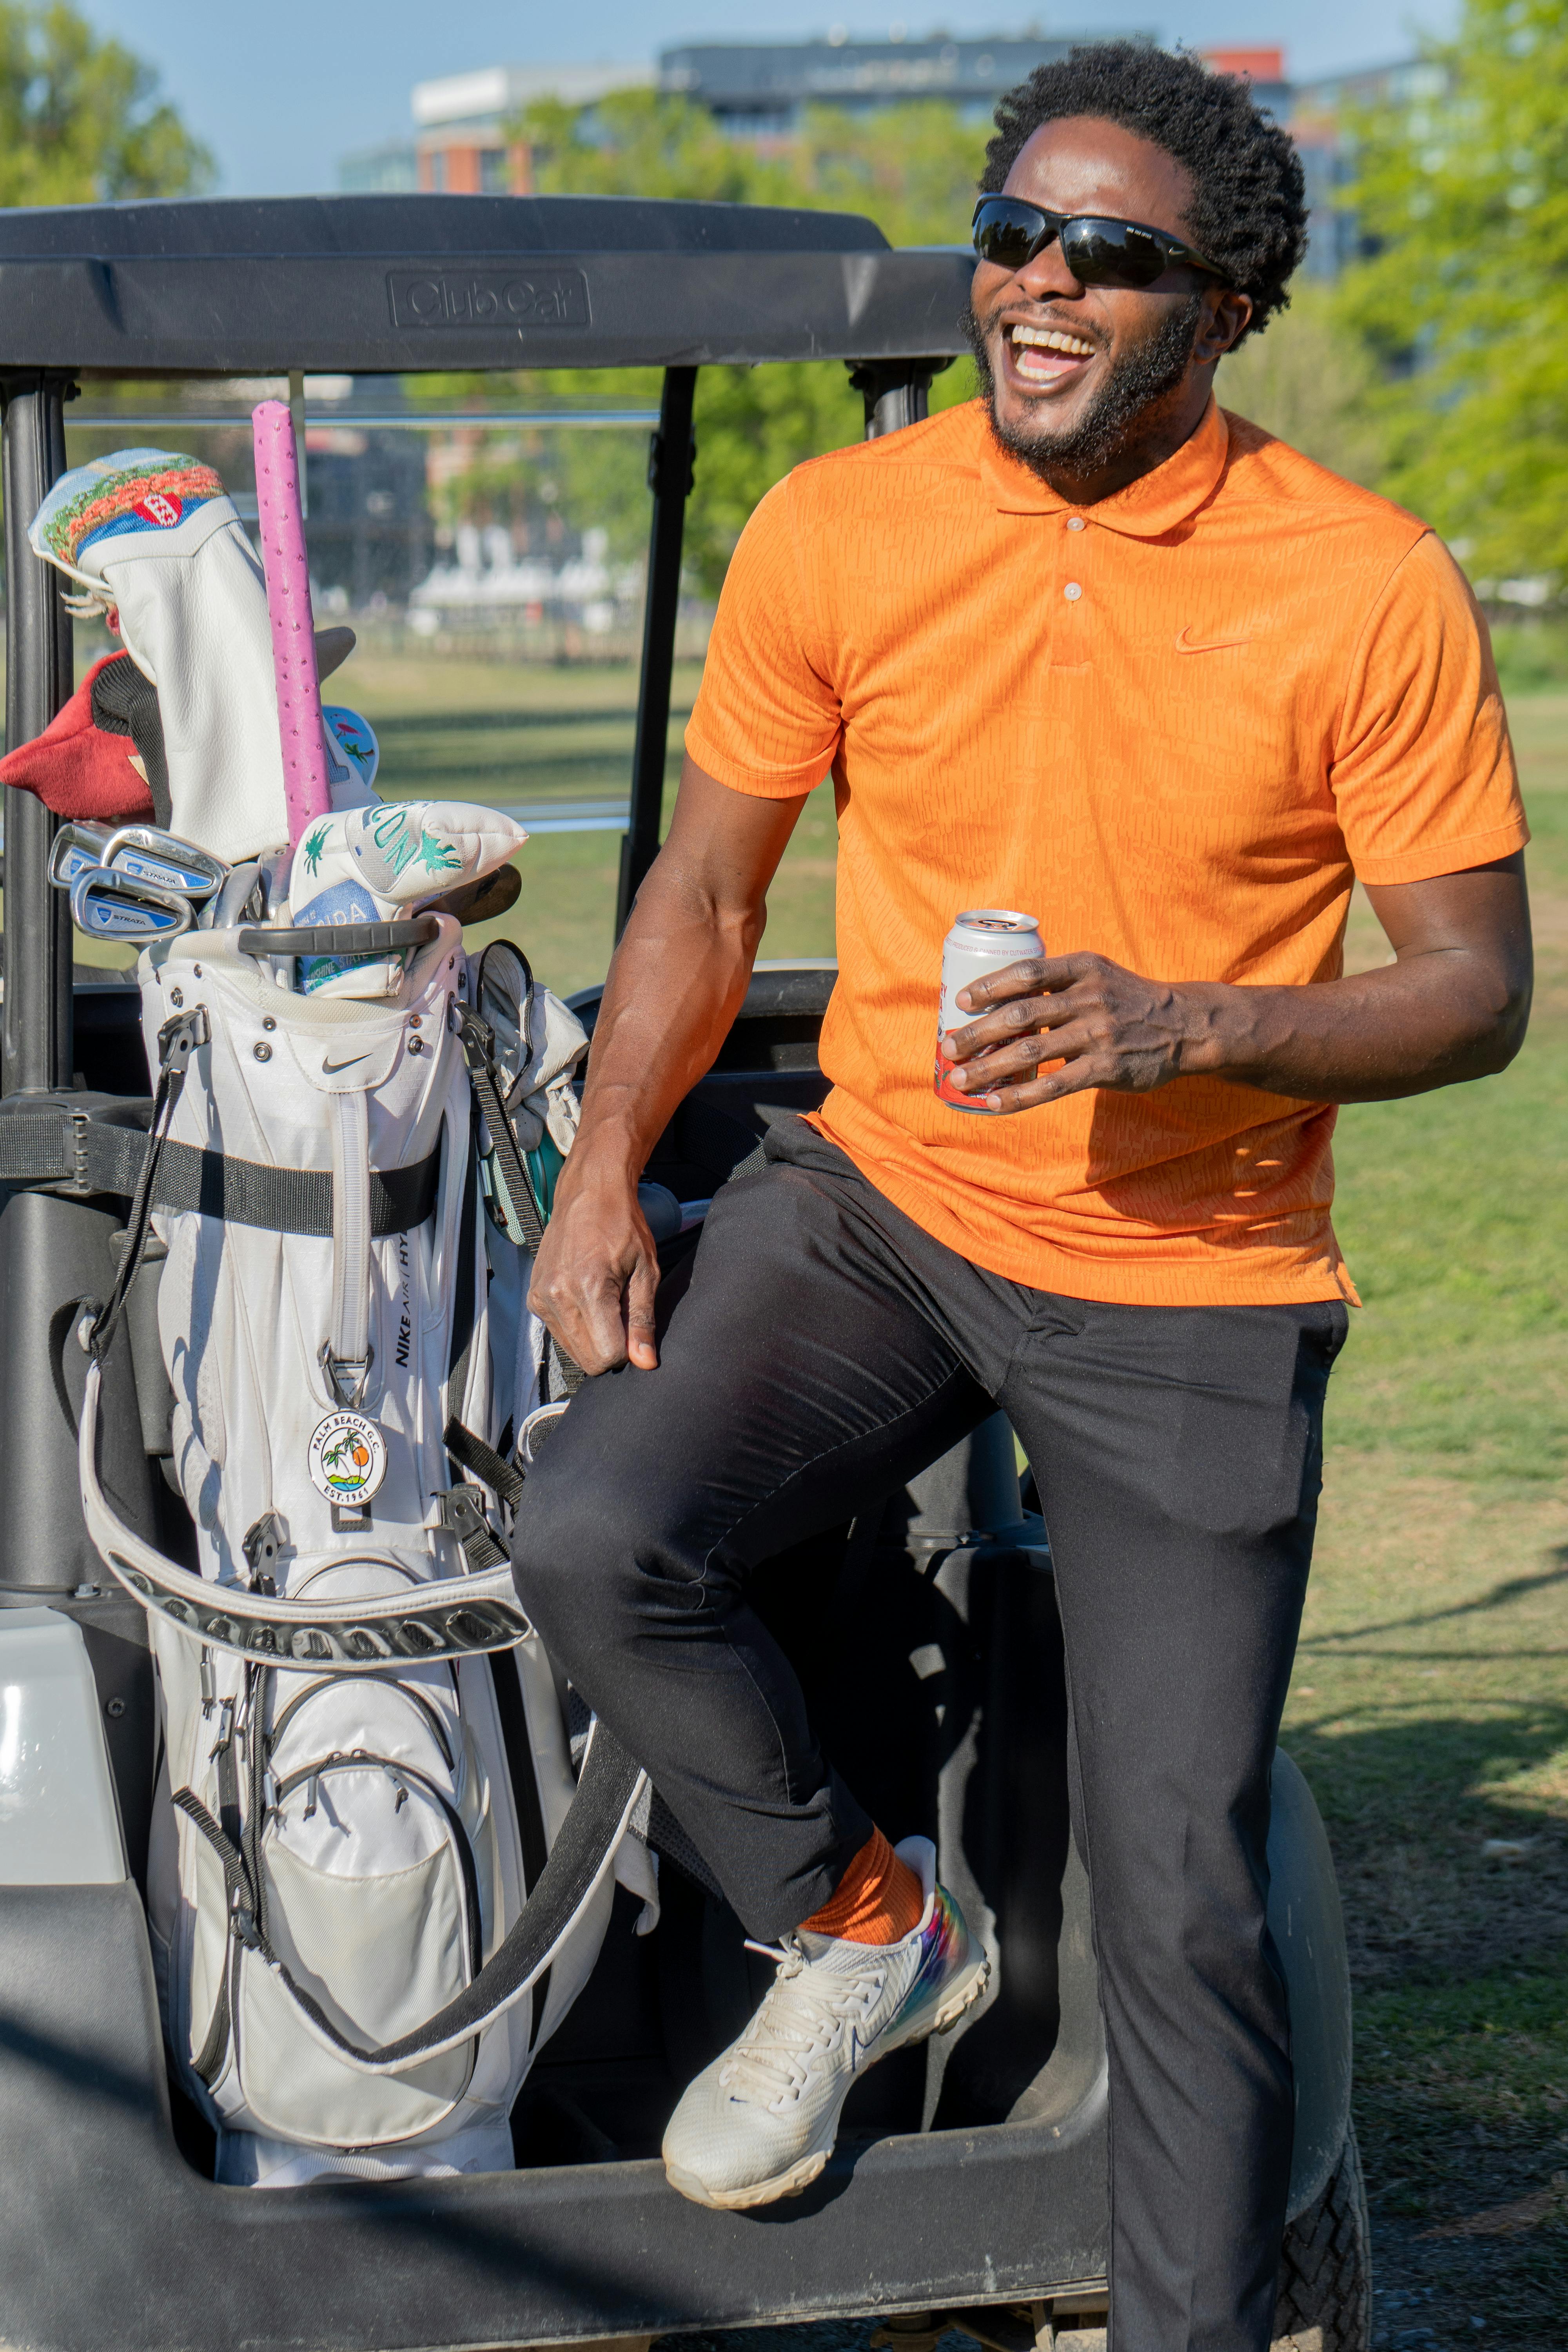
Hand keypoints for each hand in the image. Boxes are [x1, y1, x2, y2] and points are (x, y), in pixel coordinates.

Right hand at [527, 1160, 659, 1374]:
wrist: (589, 1193)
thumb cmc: (623, 1227)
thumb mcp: (646, 1271)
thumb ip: (643, 1319)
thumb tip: (645, 1362)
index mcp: (589, 1289)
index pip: (607, 1356)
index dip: (627, 1349)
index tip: (633, 1325)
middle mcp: (557, 1296)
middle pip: (587, 1360)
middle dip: (609, 1347)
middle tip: (620, 1312)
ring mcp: (540, 1297)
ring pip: (571, 1350)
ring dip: (592, 1337)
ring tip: (603, 1301)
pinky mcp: (533, 1297)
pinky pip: (558, 1333)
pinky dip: (575, 1326)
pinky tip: (585, 1297)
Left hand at [939, 951, 1214, 1113]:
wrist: (1185, 1026)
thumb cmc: (1128, 1001)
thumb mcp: (1098, 975)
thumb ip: (1058, 983)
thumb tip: (1002, 1002)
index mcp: (1083, 968)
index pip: (1027, 972)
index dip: (989, 986)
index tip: (961, 1001)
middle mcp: (1089, 997)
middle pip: (1020, 1013)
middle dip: (977, 1032)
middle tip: (947, 1046)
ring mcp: (1098, 1034)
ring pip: (1030, 1051)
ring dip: (988, 1067)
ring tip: (959, 1079)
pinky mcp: (1106, 1068)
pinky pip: (1053, 1085)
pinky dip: (1019, 1096)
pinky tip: (994, 1103)